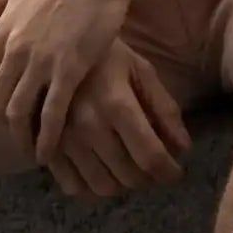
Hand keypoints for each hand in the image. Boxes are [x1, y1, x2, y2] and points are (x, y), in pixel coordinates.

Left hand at [0, 0, 137, 161]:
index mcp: (4, 27)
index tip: (9, 109)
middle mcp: (16, 49)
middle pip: (1, 100)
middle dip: (8, 123)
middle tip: (20, 135)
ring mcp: (41, 61)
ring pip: (21, 112)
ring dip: (23, 137)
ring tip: (31, 150)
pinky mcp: (70, 70)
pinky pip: (52, 115)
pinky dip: (47, 139)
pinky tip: (48, 152)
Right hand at [44, 39, 190, 199]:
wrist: (57, 45)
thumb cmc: (106, 56)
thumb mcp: (141, 71)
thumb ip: (165, 108)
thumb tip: (184, 148)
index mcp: (116, 103)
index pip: (150, 156)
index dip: (169, 171)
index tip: (176, 172)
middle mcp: (89, 126)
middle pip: (129, 176)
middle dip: (149, 178)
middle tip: (153, 166)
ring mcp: (64, 140)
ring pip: (103, 187)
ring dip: (123, 185)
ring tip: (130, 168)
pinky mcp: (48, 147)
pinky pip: (73, 187)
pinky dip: (93, 188)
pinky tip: (103, 171)